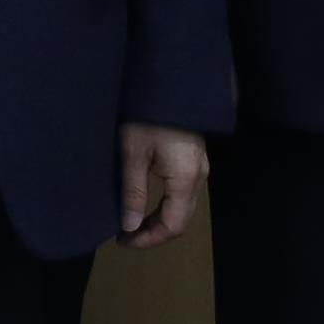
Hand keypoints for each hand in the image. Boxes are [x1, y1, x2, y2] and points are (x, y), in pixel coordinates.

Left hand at [117, 124, 208, 249]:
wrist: (169, 83)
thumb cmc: (147, 116)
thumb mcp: (133, 154)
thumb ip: (133, 192)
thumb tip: (130, 227)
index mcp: (185, 179)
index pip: (173, 225)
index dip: (148, 239)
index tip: (123, 241)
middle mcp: (199, 178)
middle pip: (180, 220)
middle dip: (152, 234)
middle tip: (123, 236)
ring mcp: (200, 169)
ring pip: (182, 209)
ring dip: (157, 221)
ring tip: (130, 223)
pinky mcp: (194, 161)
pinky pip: (182, 195)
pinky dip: (164, 207)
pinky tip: (144, 205)